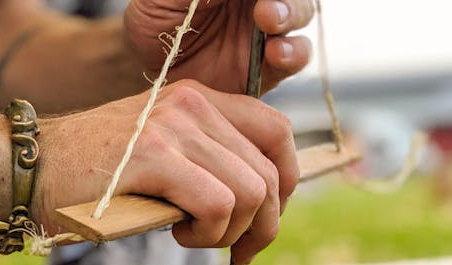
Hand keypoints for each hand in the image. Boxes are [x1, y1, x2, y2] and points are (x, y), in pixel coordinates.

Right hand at [33, 80, 297, 264]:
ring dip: (228, 233)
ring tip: (191, 236)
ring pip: (249, 193)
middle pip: (270, 173)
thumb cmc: (94, 173)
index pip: (278, 133)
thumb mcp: (160, 151)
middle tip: (235, 251)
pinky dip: (207, 233)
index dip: (285, 185)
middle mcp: (193, 105)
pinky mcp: (152, 156)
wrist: (30, 166)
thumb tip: (257, 202)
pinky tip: (177, 234)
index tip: (263, 221)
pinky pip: (216, 204)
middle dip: (263, 226)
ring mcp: (173, 127)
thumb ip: (206, 161)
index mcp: (201, 99)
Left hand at [123, 0, 313, 93]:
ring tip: (270, 21)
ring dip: (292, 14)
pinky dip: (293, 53)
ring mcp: (267, 32)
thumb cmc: (155, 20)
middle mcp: (257, 2)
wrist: (151, 70)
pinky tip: (275, 53)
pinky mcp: (270, 68)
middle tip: (262, 7)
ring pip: (300, 15)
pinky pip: (295, 58)